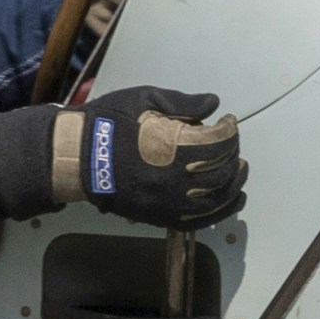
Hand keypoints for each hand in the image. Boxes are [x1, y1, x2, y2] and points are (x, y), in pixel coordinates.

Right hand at [76, 87, 244, 229]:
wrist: (79, 157)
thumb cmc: (109, 124)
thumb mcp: (145, 99)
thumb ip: (184, 103)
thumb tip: (213, 104)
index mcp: (174, 146)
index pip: (220, 141)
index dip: (230, 129)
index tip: (228, 122)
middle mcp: (177, 178)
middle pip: (223, 169)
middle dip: (233, 154)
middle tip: (232, 144)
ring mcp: (171, 201)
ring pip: (218, 197)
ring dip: (235, 182)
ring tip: (239, 170)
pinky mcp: (163, 216)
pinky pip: (202, 219)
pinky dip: (223, 210)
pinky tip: (233, 199)